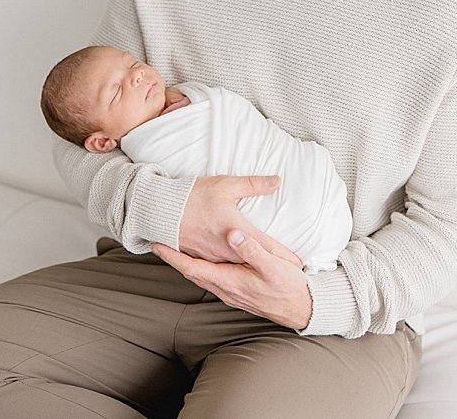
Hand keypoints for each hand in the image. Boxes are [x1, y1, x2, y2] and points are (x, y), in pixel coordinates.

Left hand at [154, 231, 313, 328]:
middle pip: (191, 273)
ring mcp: (229, 293)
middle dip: (175, 259)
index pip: (192, 267)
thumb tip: (232, 233)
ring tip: (177, 250)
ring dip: (187, 264)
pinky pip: (210, 279)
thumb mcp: (272, 265)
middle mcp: (224, 289)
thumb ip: (251, 249)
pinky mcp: (236, 293)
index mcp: (228, 280)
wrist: (298, 308)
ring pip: (200, 277)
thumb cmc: (286, 287)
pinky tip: (205, 262)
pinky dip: (201, 269)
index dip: (173, 256)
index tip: (157, 244)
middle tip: (161, 242)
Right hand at [177, 175, 301, 264]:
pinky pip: (218, 268)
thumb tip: (277, 181)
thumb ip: (254, 184)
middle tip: (288, 274)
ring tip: (267, 275)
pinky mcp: (198, 257)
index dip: (283, 255)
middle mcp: (224, 249)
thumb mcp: (227, 185)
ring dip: (251, 270)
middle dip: (269, 266)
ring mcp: (210, 256)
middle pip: (252, 261)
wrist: (159, 209)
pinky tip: (236, 273)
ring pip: (235, 268)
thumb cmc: (194, 196)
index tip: (297, 263)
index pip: (266, 246)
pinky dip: (230, 270)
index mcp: (235, 231)